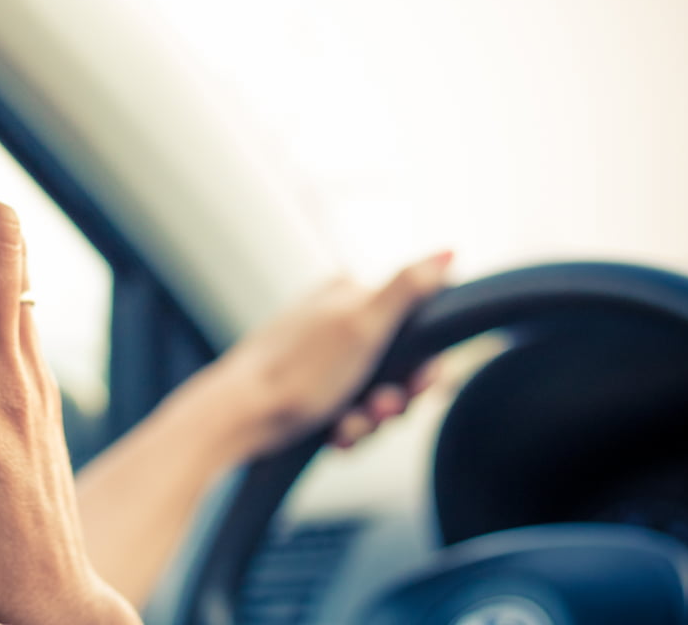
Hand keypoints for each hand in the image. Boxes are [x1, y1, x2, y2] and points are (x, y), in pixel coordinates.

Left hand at [201, 252, 452, 460]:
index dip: (424, 364)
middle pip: (397, 367)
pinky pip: (347, 413)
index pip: (414, 326)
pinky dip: (346, 429)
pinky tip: (333, 436)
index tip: (421, 384)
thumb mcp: (361, 326)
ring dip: (369, 419)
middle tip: (379, 409)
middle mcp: (334, 321)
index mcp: (347, 294)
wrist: (237, 418)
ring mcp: (320, 358)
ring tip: (346, 426)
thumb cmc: (297, 372)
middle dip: (394, 399)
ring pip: (374, 395)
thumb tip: (449, 251)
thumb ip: (408, 289)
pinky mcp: (307, 390)